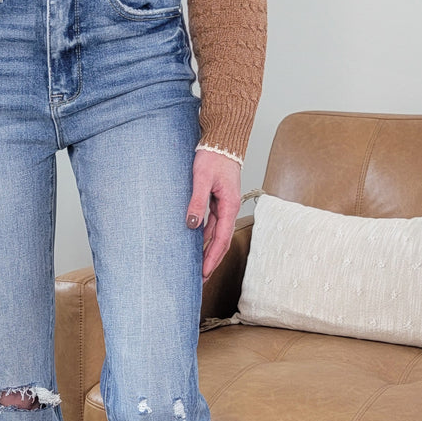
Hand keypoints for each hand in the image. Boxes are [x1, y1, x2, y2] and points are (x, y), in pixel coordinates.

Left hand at [185, 149, 241, 279]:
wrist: (221, 141)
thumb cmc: (213, 156)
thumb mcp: (202, 178)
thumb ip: (197, 201)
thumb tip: (192, 225)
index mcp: (229, 206)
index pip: (221, 239)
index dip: (212, 258)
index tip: (203, 272)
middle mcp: (228, 209)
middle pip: (220, 241)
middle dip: (211, 261)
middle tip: (200, 279)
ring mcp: (223, 206)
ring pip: (215, 234)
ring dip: (207, 251)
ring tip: (196, 266)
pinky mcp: (216, 202)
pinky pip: (211, 224)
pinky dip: (204, 237)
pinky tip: (195, 244)